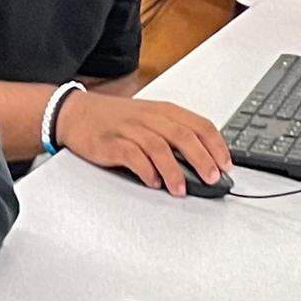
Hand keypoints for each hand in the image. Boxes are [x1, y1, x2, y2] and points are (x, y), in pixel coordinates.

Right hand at [55, 91, 231, 196]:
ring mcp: (129, 129)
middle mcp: (148, 117)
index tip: (226, 164)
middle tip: (212, 178)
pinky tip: (153, 182)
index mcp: (162, 110)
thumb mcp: (148, 117)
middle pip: (183, 136)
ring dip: (174, 171)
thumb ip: (173, 134)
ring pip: (159, 147)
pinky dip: (146, 171)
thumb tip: (203, 160)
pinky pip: (133, 156)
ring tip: (180, 189)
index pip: (199, 124)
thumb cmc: (113, 118)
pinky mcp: (111, 143)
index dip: (216, 145)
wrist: (74, 113)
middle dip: (202, 159)